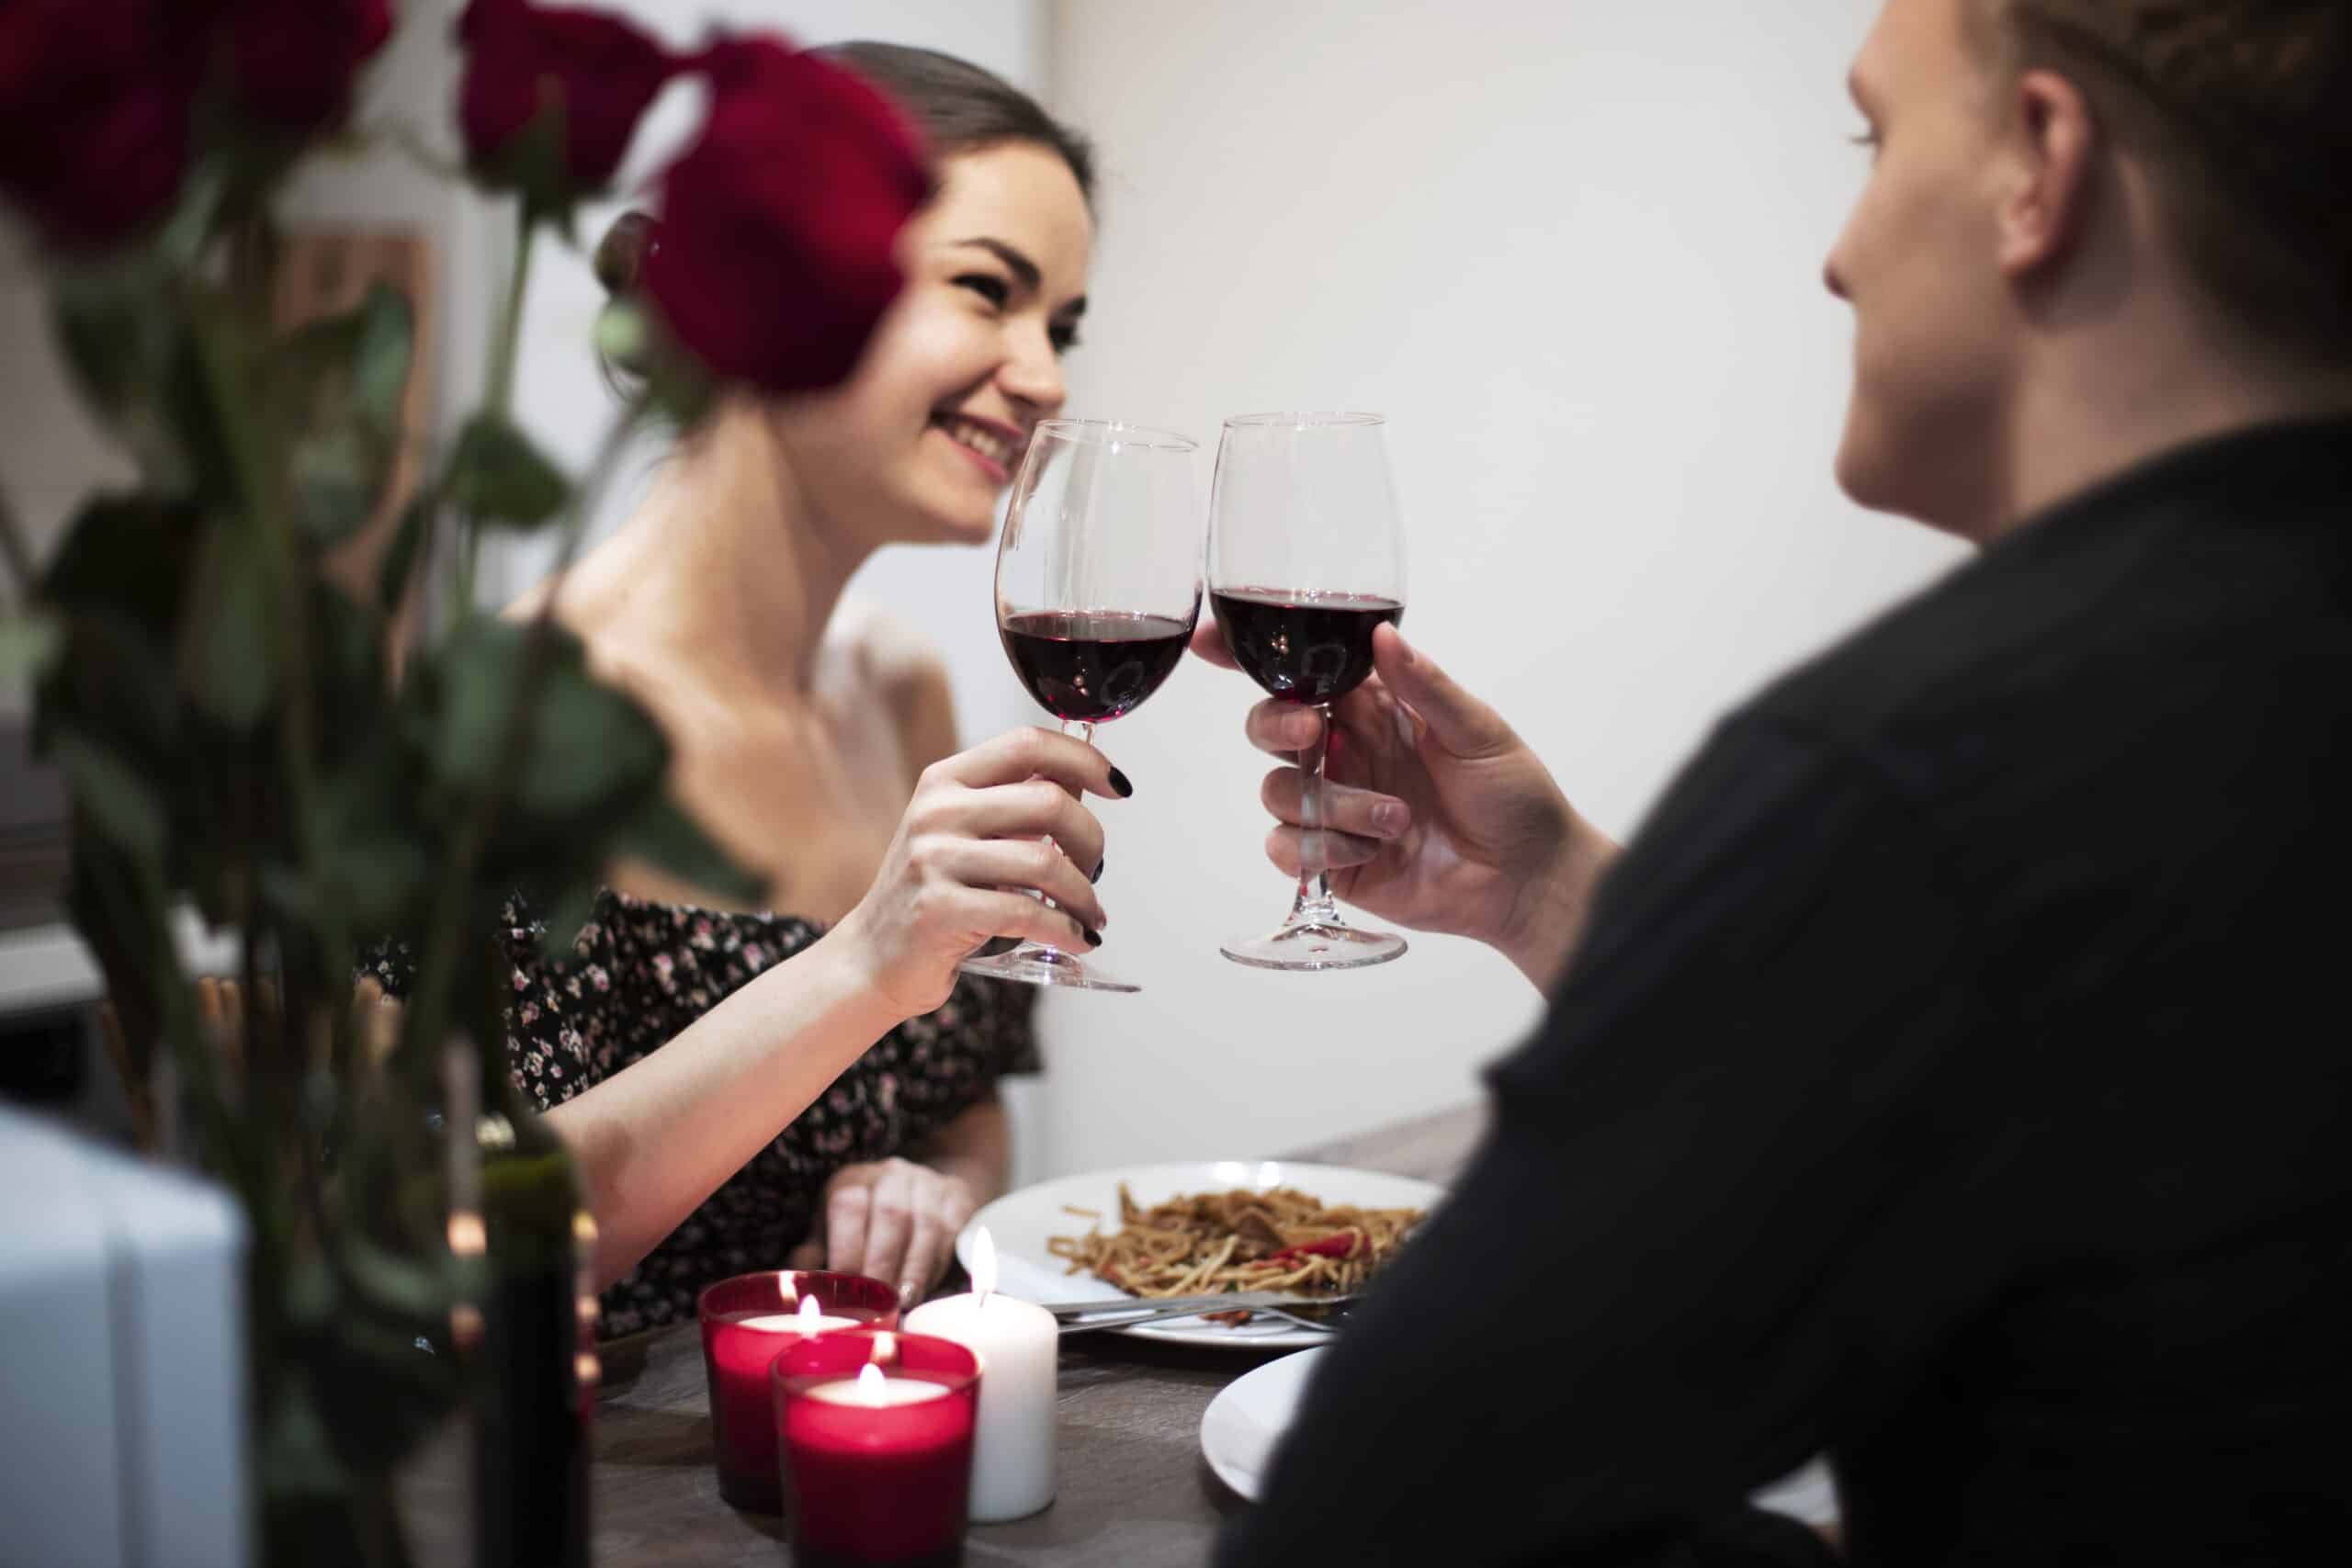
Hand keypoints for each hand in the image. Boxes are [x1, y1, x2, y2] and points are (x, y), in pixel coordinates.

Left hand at [787, 1157, 976, 1304]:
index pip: (849, 1205)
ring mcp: (929, 1183)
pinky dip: (938, 1264)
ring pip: (926, 1224)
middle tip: (878, 1301)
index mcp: (853, 1180)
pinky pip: (952, 1232)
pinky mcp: (957, 1198)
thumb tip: (796, 1287)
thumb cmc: (865, 1219)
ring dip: (915, 1268)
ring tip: (905, 1300)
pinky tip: (927, 1287)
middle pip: (891, 1215)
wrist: (918, 1190)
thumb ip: (815, 1254)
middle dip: (884, 1263)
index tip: (847, 1287)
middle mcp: (892, 1174)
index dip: (848, 1247)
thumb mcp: (833, 1228)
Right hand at [831, 727, 1120, 1018]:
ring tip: (1090, 913)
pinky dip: (1066, 929)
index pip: (1027, 745)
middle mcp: (937, 812)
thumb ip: (1013, 805)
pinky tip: (1077, 938)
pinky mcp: (941, 910)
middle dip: (1092, 839)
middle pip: (1049, 802)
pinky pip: (1028, 913)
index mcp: (945, 780)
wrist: (873, 957)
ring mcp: (934, 859)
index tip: (1117, 786)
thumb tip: (1083, 783)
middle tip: (1097, 868)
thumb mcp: (961, 834)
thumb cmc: (931, 894)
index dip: (1084, 760)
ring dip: (1084, 894)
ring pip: (1045, 862)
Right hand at [1192, 619, 1614, 991]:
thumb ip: (1425, 686)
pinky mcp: (1334, 863)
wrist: (1529, 878)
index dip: (1250, 658)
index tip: (1209, 643)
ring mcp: (1335, 809)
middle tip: (1311, 732)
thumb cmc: (1514, 796)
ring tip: (1397, 818)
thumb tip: (1381, 635)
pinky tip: (1371, 851)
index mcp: (1374, 710)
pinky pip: (1289, 850)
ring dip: (1334, 804)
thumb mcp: (1478, 730)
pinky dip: (1324, 849)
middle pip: (1267, 727)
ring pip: (1277, 792)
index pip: (1304, 673)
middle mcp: (1344, 754)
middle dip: (1276, 725)